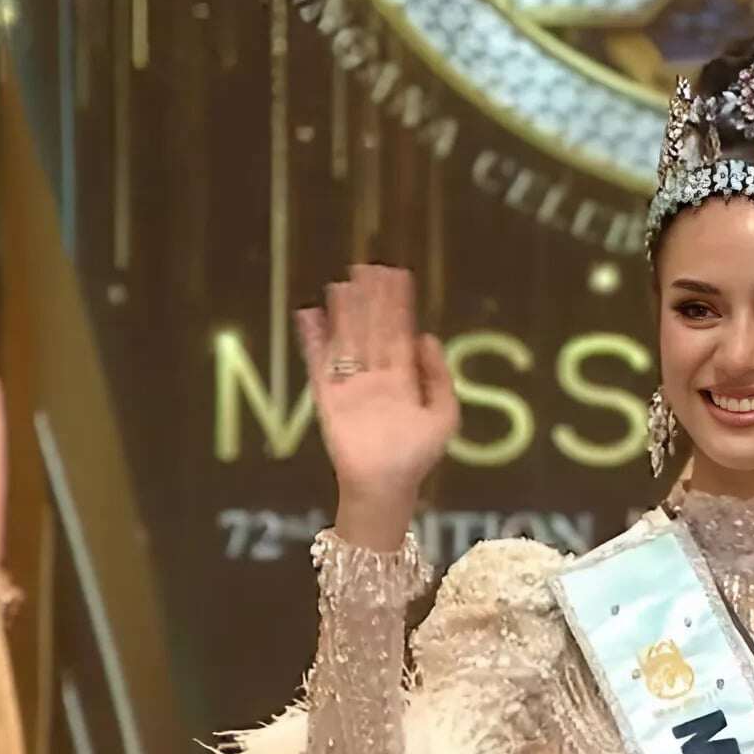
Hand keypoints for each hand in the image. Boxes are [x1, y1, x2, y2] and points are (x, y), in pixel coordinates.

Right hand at [296, 265, 458, 548]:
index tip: (396, 275)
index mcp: (404, 378)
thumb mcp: (444, 415)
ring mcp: (351, 386)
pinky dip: (313, 341)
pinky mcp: (328, 398)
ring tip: (341, 283)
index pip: (399, 333)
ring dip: (343, 313)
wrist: (386, 486)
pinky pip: (319, 364)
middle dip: (370, 300)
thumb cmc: (418, 456)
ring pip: (346, 341)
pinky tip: (309, 316)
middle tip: (367, 267)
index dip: (397, 305)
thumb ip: (440, 377)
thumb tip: (428, 337)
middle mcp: (376, 376)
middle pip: (371, 330)